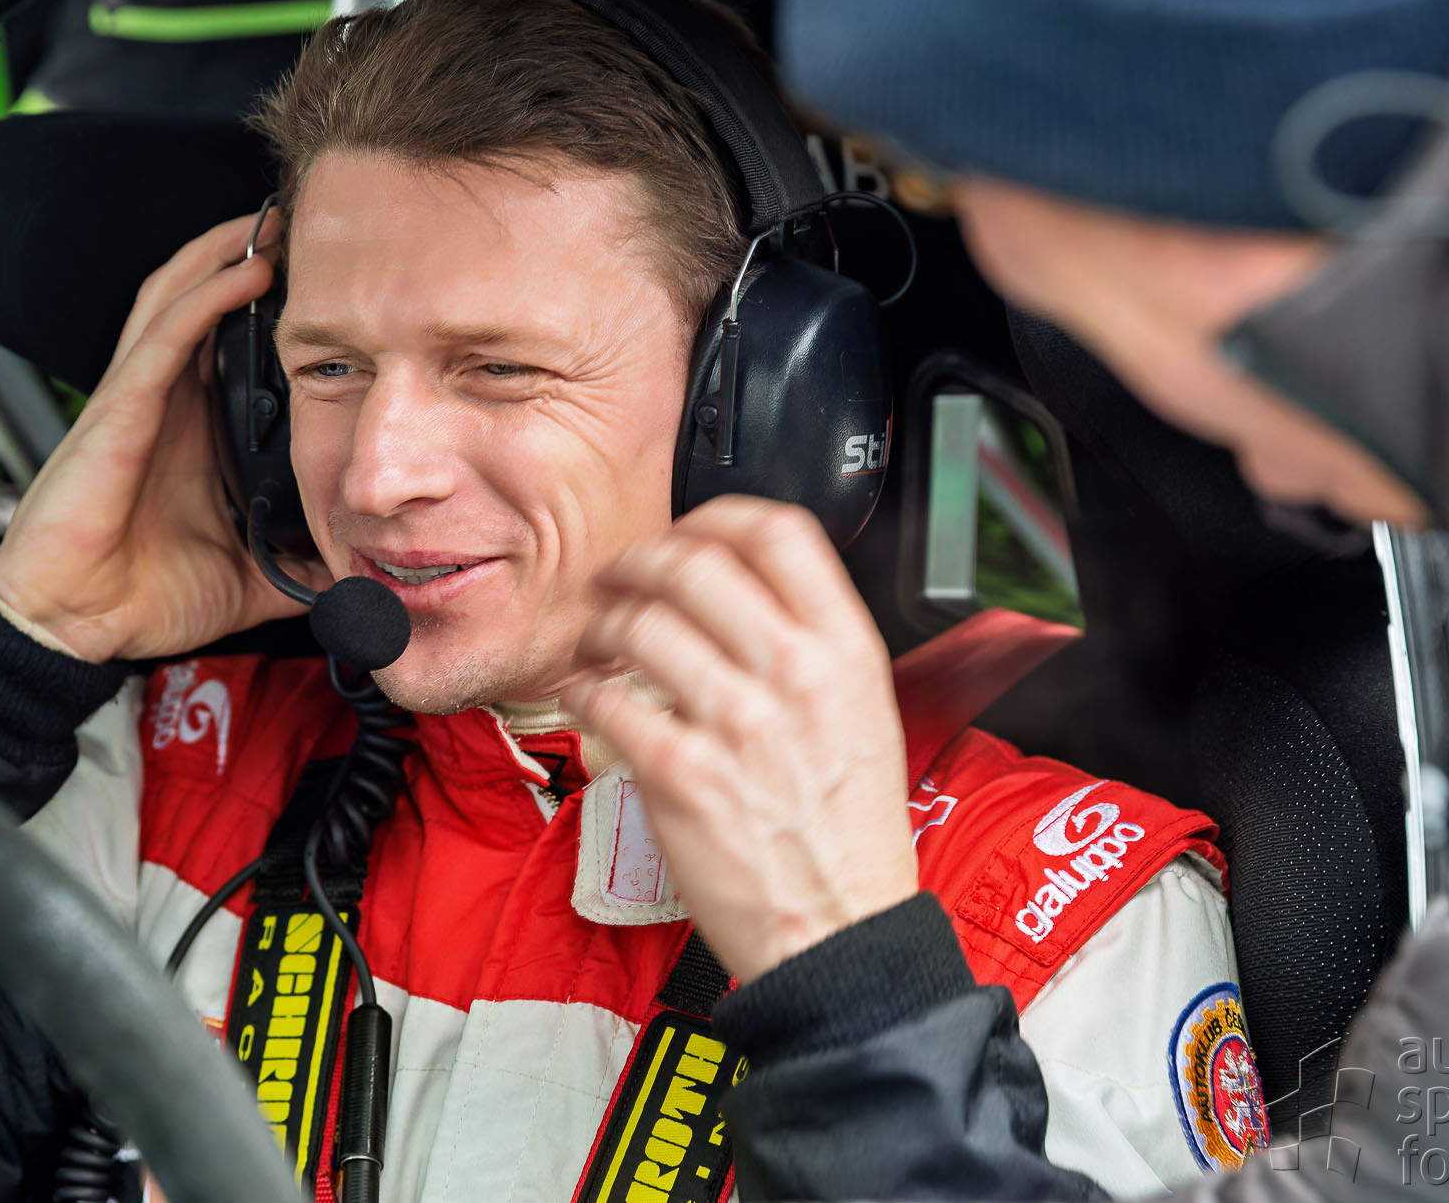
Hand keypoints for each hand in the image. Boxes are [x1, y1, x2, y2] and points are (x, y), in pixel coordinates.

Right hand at [0, 211, 324, 661]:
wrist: (74, 629)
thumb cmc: (141, 597)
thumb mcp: (249, 577)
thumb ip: (302, 565)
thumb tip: (362, 571)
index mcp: (192, 432)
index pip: (228, 345)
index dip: (267, 307)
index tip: (325, 285)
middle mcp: (164, 403)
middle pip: (201, 301)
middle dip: (245, 254)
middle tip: (302, 223)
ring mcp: (137, 400)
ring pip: (178, 297)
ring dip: (224, 253)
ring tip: (276, 220)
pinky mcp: (118, 410)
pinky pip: (163, 336)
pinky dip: (204, 296)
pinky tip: (246, 270)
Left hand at [560, 496, 918, 982]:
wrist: (839, 929)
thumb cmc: (848, 833)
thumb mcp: (864, 714)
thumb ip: (813, 646)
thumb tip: (744, 592)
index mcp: (846, 651)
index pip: (779, 532)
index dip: (715, 518)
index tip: (685, 533)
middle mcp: (796, 674)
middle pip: (695, 563)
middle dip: (639, 562)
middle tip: (618, 578)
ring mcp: (737, 722)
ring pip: (641, 624)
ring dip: (603, 624)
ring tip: (598, 640)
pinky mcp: (682, 774)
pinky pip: (609, 699)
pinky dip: (585, 687)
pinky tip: (587, 694)